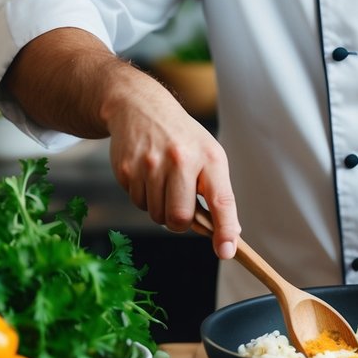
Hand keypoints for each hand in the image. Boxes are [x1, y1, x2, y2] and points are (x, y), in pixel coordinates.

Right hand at [104, 69, 239, 259]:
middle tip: (181, 203)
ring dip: (161, 208)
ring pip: (157, 215)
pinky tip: (147, 175)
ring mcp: (150, 164)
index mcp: (208, 157)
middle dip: (181, 221)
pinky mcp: (126, 169)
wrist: (140, 107)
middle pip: (180, 218)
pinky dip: (144, 197)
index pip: (220, 201)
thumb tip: (231, 233)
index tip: (227, 251)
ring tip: (163, 181)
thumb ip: (219, 193)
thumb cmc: (182, 138)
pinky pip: (138, 203)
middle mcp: (180, 159)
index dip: (225, 230)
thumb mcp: (208, 155)